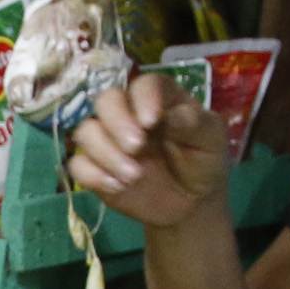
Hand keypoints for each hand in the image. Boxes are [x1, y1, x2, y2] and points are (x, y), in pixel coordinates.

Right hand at [64, 74, 231, 231]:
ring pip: (85, 132)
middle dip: (116, 122)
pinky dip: (93, 175)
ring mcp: (109, 140)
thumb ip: (195, 124)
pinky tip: (117, 187)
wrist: (191, 203)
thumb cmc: (203, 162)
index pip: (143, 85)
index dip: (143, 99)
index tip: (150, 122)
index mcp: (159, 98)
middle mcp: (129, 113)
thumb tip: (173, 115)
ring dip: (105, 153)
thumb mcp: (211, 141)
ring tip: (133, 176)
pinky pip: (78, 165)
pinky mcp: (96, 167)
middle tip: (136, 147)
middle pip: (106, 100)